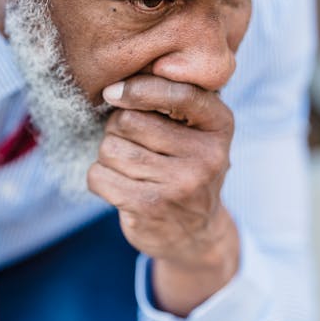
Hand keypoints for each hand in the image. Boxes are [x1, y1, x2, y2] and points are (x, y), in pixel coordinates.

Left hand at [87, 75, 239, 315]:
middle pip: (129, 121)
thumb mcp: (198, 130)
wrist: (197, 234)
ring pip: (110, 148)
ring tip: (129, 166)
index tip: (113, 92)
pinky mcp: (151, 208)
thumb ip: (172, 99)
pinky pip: (99, 176)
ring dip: (108, 155)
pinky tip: (119, 185)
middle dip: (117, 128)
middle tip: (131, 143)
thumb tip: (115, 86)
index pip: (179, 94)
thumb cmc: (187, 166)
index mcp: (220, 125)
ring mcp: (180, 185)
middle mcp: (206, 155)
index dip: (138, 89)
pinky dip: (99, 177)